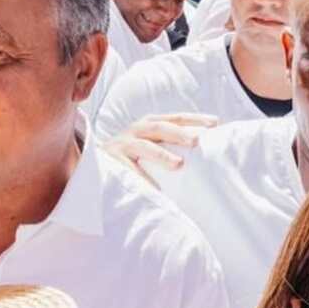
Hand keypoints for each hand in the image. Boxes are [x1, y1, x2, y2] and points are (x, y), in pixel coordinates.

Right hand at [100, 113, 219, 184]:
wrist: (92, 163)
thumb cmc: (132, 156)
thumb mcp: (150, 144)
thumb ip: (170, 145)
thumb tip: (203, 150)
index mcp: (149, 124)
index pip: (175, 118)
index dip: (194, 119)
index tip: (215, 123)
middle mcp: (135, 131)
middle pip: (158, 127)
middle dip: (178, 133)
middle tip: (197, 141)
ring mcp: (121, 145)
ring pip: (143, 146)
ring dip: (161, 154)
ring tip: (179, 164)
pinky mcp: (110, 161)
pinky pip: (127, 170)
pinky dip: (141, 178)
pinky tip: (155, 189)